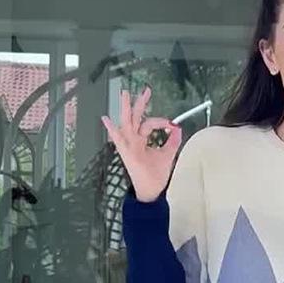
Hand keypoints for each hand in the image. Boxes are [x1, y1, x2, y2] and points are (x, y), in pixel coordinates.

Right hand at [101, 87, 181, 202]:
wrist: (151, 191)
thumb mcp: (168, 155)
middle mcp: (133, 140)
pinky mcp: (127, 153)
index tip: (171, 123)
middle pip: (136, 118)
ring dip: (126, 108)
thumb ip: (173, 141)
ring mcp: (128, 146)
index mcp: (141, 140)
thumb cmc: (156, 175)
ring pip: (126, 123)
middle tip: (145, 90)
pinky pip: (118, 140)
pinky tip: (105, 120)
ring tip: (125, 94)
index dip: (160, 121)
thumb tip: (178, 128)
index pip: (149, 123)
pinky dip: (111, 130)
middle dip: (140, 103)